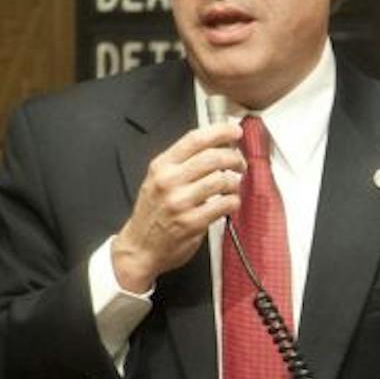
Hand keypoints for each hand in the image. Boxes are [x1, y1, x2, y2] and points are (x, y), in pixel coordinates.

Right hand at [110, 120, 245, 290]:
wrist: (139, 247)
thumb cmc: (152, 214)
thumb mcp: (157, 180)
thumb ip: (181, 163)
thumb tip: (214, 146)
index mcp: (161, 166)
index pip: (195, 139)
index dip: (220, 131)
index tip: (234, 131)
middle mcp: (169, 181)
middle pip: (212, 158)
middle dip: (234, 157)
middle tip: (240, 163)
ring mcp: (180, 202)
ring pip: (222, 180)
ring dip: (235, 182)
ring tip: (233, 185)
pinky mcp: (192, 222)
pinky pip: (224, 204)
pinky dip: (233, 201)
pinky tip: (229, 203)